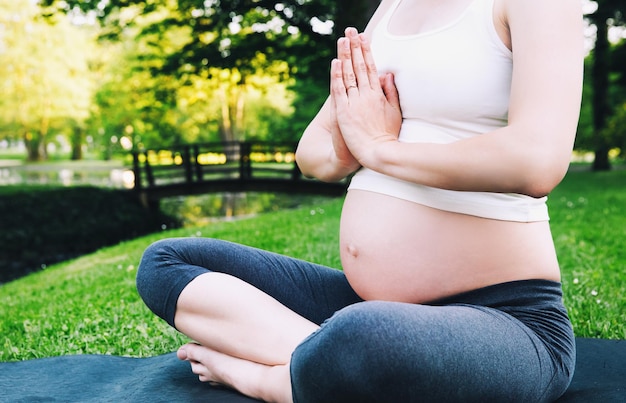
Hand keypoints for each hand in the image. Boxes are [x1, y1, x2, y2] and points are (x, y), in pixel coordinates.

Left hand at [331, 27, 401, 166]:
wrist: (378, 153)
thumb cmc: (387, 136)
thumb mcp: (395, 112)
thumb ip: (391, 93)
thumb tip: (389, 75)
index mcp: (378, 94)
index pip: (371, 68)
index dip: (367, 51)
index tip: (364, 37)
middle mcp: (366, 95)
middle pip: (359, 66)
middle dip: (355, 47)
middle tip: (351, 31)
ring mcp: (354, 103)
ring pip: (348, 75)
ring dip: (345, 56)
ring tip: (342, 40)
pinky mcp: (343, 112)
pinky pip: (339, 90)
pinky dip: (337, 76)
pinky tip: (335, 63)